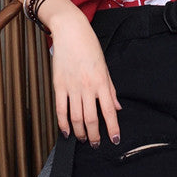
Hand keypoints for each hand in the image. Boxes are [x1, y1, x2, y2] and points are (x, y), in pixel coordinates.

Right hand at [49, 8, 121, 146]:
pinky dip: (63, 124)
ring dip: (80, 132)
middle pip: (91, 119)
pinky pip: (60, 109)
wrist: (71, 31)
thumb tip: (117, 107)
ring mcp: (72, 87)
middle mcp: (87, 87)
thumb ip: (110, 90)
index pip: (109, 111)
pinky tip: (67, 131)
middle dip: (94, 135)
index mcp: (101, 82)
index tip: (115, 140)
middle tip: (95, 144)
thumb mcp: (105, 67)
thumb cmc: (89, 46)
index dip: (113, 128)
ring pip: (76, 117)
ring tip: (82, 139)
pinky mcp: (58, 85)